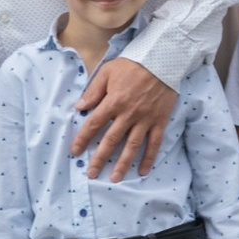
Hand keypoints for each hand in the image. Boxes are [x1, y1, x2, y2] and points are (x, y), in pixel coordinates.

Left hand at [72, 57, 178, 181]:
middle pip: (111, 140)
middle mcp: (128, 114)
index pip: (94, 124)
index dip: (83, 139)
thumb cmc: (132, 65)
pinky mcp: (159, 121)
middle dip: (100, 158)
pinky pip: (154, 143)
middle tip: (92, 173)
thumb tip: (80, 107)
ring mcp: (145, 120)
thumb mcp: (107, 71)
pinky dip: (149, 158)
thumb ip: (94, 91)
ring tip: (115, 178)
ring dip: (123, 164)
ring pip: (132, 146)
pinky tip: (143, 171)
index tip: (75, 151)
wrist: (163, 60)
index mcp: (113, 102)